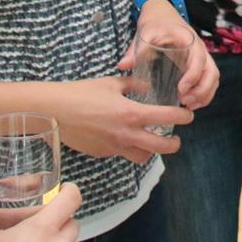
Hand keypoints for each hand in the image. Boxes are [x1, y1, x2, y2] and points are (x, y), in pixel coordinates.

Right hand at [52, 77, 191, 163]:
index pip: (167, 118)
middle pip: (161, 147)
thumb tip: (147, 87)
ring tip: (150, 141)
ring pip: (142, 157)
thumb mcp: (111, 84)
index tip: (187, 115)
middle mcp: (126, 134)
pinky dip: (127, 147)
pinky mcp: (102, 153)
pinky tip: (122, 137)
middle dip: (173, 144)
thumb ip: (133, 85)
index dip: (182, 117)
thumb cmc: (81, 93)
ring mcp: (114, 146)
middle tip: (175, 139)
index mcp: (131, 113)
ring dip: (150, 150)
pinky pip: (121, 153)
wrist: (54, 111)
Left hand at [118, 6, 218, 110]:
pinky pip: (209, 79)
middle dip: (201, 90)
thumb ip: (136, 50)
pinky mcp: (200, 63)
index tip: (180, 90)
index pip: (198, 58)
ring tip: (188, 106)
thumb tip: (123, 66)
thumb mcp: (145, 33)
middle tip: (184, 102)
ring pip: (213, 77)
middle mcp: (200, 47)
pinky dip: (204, 93)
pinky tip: (192, 103)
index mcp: (188, 38)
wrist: (163, 13)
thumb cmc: (155, 23)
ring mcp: (202, 55)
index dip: (192, 76)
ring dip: (205, 94)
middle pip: (211, 71)